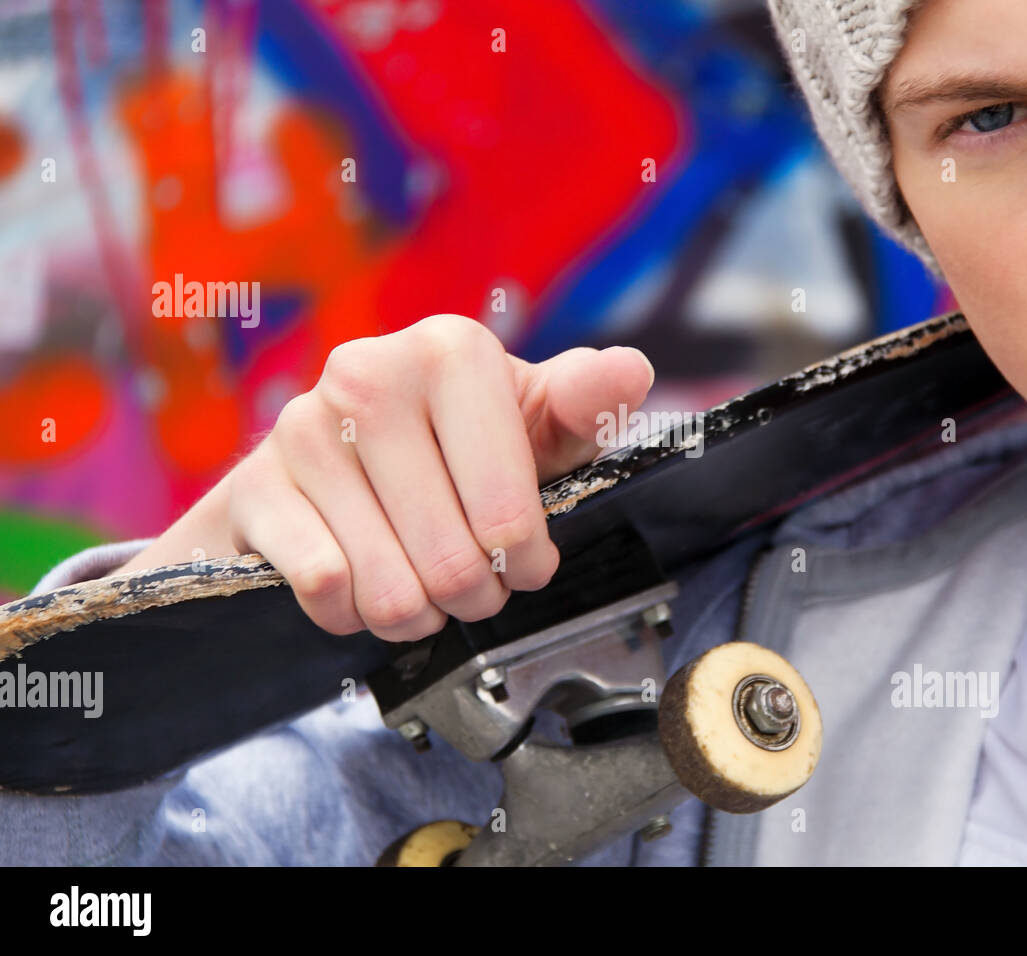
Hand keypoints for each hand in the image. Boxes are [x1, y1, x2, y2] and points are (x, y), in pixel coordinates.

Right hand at [114, 315, 654, 640]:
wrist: (340, 458)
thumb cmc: (460, 446)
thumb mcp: (535, 424)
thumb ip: (586, 405)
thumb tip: (631, 372)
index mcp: (451, 352)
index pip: (508, 513)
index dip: (528, 562)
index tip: (528, 562)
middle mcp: (368, 373)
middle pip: (452, 561)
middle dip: (475, 597)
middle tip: (475, 586)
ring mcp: (302, 429)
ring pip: (388, 588)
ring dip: (416, 614)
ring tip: (424, 589)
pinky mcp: (254, 485)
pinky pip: (323, 588)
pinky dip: (351, 613)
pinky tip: (363, 587)